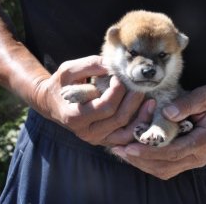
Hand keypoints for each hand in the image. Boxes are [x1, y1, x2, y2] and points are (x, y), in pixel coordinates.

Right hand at [32, 55, 146, 145]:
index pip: (105, 106)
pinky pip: (126, 139)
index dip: (118, 91)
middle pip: (119, 119)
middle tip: (141, 86)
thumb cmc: (61, 84)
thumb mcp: (69, 70)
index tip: (121, 77)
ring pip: (126, 134)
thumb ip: (90, 65)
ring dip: (141, 117)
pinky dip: (138, 128)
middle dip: (133, 101)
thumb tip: (113, 64)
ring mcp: (97, 139)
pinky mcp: (106, 140)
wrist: (54, 103)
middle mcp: (86, 132)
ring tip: (152, 101)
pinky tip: (147, 114)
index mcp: (75, 116)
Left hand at [111, 84, 205, 179]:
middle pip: (166, 166)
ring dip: (142, 163)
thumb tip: (167, 112)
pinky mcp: (188, 158)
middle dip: (140, 159)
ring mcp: (194, 159)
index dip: (150, 151)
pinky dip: (149, 162)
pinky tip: (135, 152)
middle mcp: (199, 156)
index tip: (130, 146)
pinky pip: (166, 166)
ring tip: (122, 151)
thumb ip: (188, 103)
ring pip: (164, 170)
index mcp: (204, 141)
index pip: (173, 152)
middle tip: (119, 149)